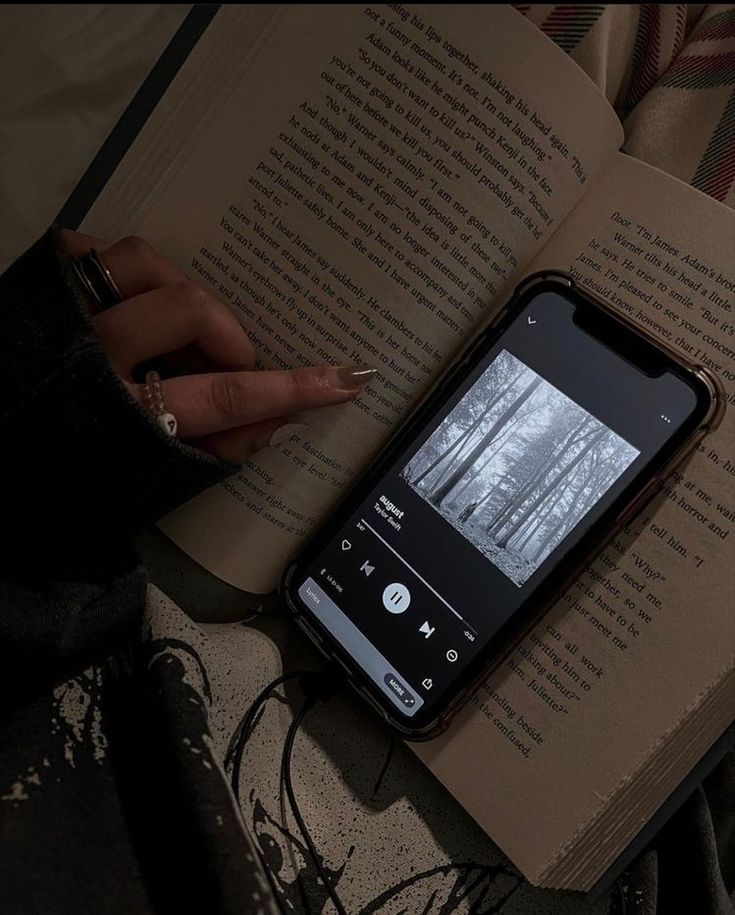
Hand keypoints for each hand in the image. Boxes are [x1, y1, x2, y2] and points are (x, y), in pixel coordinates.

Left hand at [60, 230, 374, 461]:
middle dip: (228, 338)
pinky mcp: (43, 284)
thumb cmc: (59, 475)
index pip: (224, 398)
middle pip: (191, 311)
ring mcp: (64, 310)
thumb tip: (280, 422)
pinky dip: (135, 271)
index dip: (292, 387)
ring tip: (185, 329)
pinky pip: (103, 248)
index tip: (347, 377)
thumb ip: (209, 452)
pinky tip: (142, 298)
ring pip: (147, 264)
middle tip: (231, 364)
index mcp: (118, 417)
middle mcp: (91, 355)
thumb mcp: (135, 483)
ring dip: (182, 293)